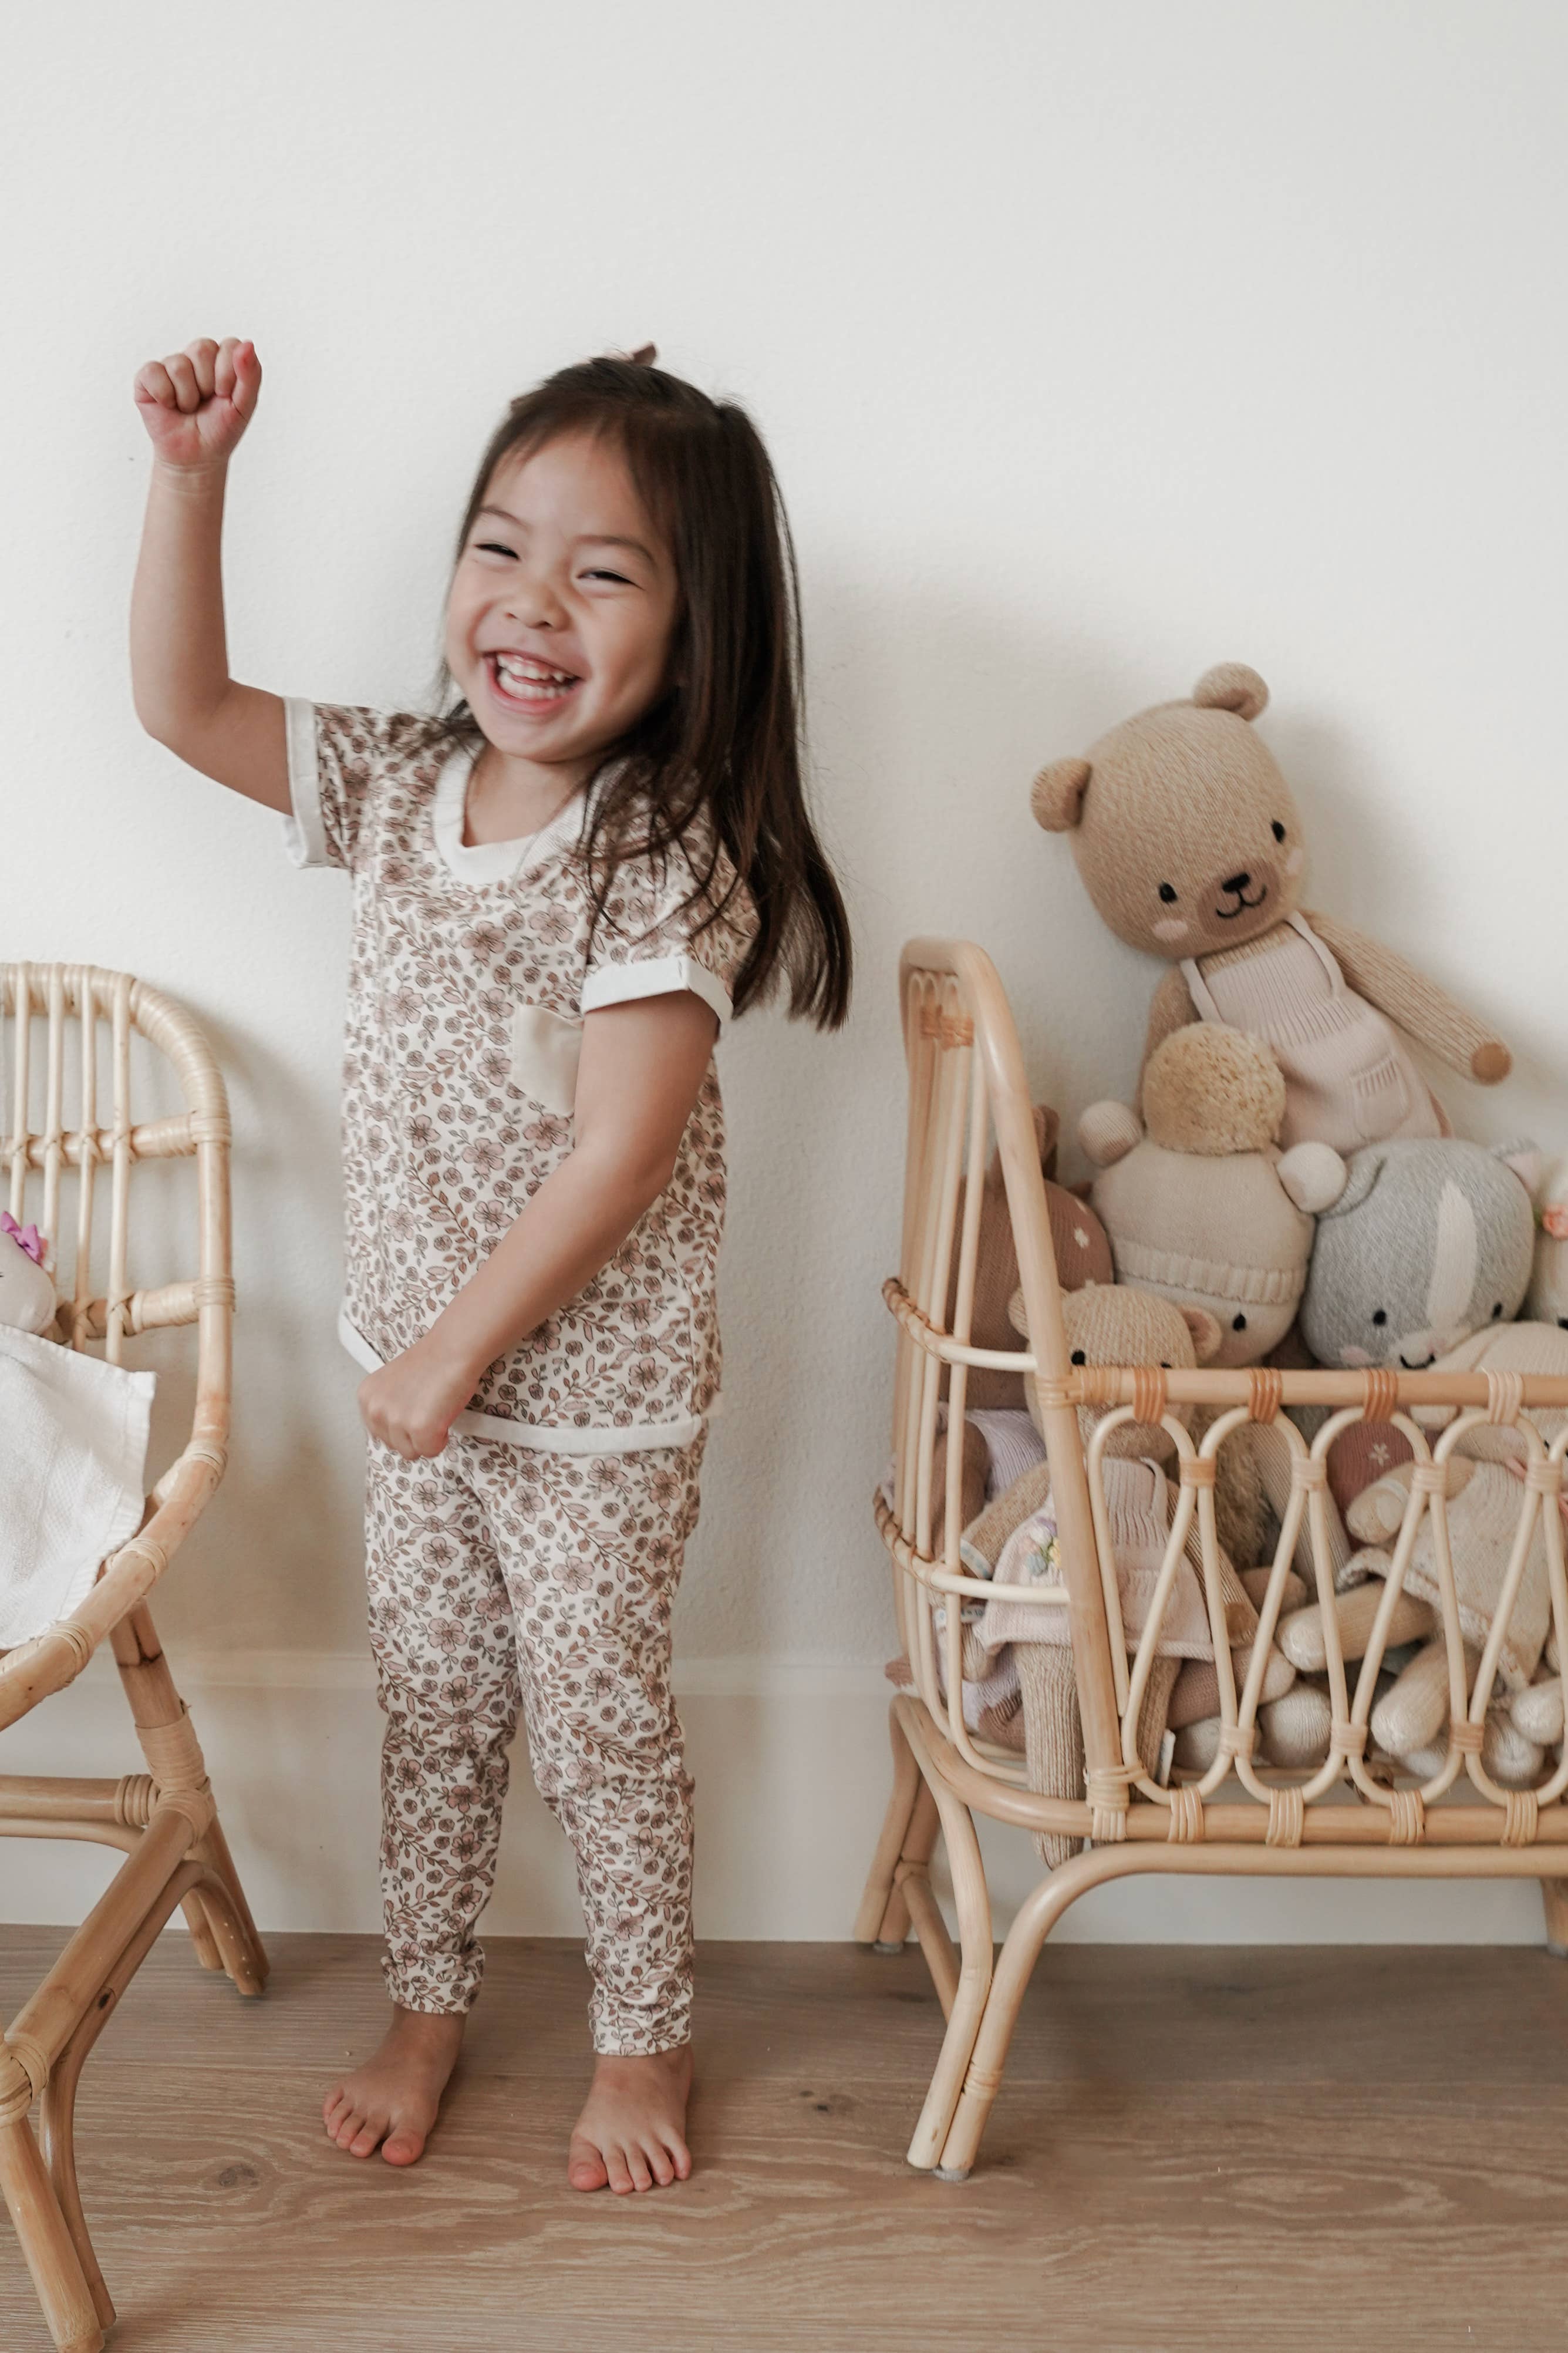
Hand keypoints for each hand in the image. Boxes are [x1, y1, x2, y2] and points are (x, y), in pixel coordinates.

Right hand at [133, 336, 260, 471]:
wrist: (196, 457)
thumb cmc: (220, 430)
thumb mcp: (244, 406)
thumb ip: (251, 375)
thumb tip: (248, 344)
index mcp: (221, 359)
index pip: (228, 345)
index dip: (227, 374)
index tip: (225, 395)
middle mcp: (195, 357)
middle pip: (201, 348)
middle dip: (207, 384)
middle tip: (205, 403)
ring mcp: (170, 365)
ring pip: (179, 365)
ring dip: (187, 396)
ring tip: (188, 408)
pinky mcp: (147, 376)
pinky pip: (153, 372)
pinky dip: (165, 396)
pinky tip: (169, 406)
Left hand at [357, 1337, 475, 1460]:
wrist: (454, 1348)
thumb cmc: (433, 1361)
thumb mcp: (395, 1384)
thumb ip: (389, 1407)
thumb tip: (396, 1431)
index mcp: (367, 1397)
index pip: (380, 1433)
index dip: (402, 1425)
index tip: (413, 1410)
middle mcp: (376, 1409)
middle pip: (394, 1445)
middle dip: (414, 1433)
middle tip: (427, 1407)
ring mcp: (396, 1420)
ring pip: (412, 1452)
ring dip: (428, 1436)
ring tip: (435, 1409)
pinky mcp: (419, 1428)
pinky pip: (431, 1451)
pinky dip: (442, 1438)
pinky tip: (443, 1415)